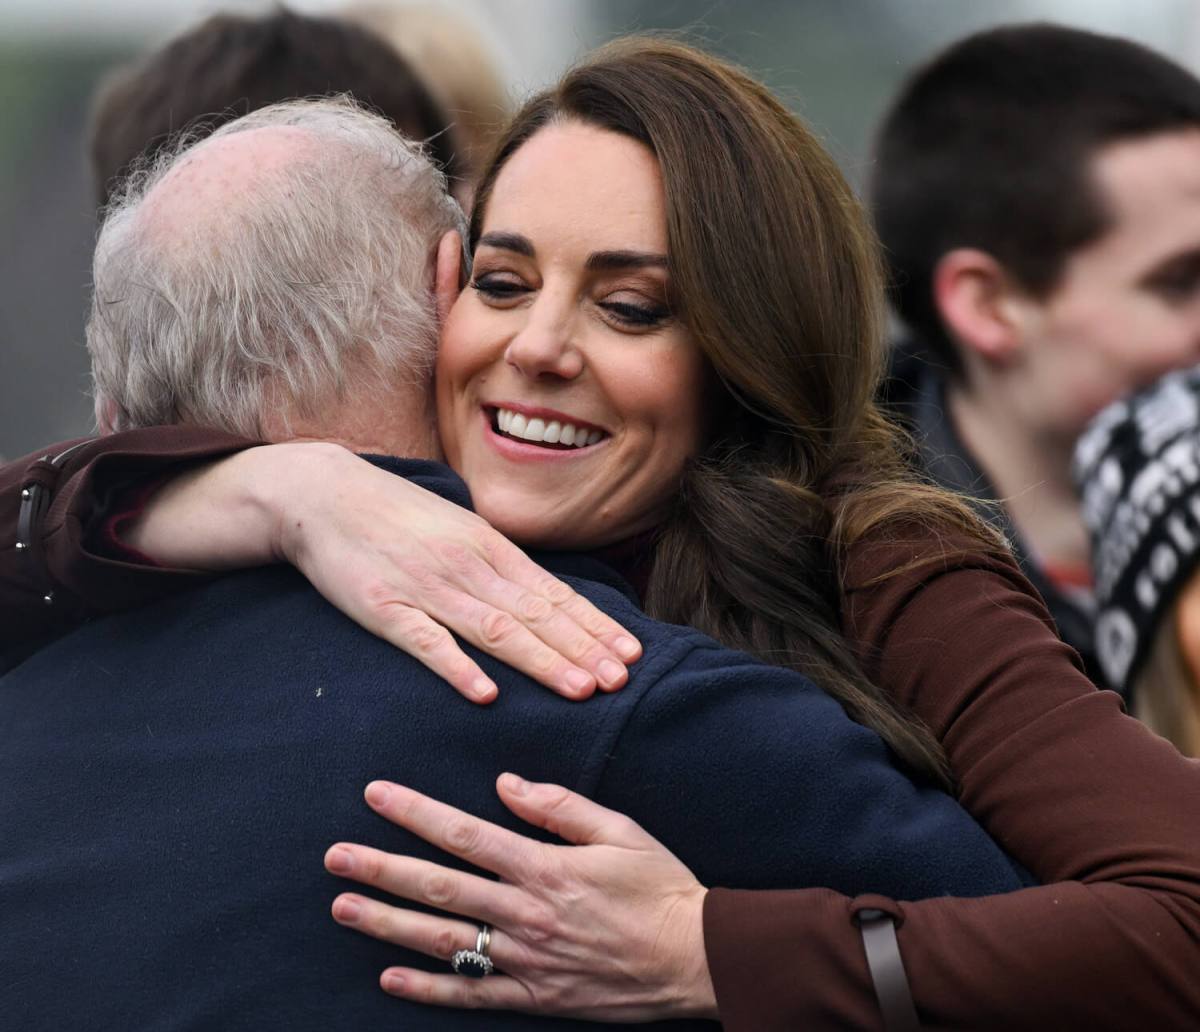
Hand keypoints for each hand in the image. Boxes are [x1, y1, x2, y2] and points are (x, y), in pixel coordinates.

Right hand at [126, 442, 641, 701]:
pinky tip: (485, 694)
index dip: (593, 626)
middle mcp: (467, 566)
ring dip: (542, 661)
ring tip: (580, 689)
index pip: (553, 593)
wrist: (324, 494)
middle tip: (621, 681)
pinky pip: (426, 642)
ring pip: (495, 630)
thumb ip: (502, 565)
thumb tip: (550, 597)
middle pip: (534, 615)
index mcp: (489, 548)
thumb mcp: (460, 529)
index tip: (630, 654)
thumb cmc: (398, 517)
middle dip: (582, 650)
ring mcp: (426, 588)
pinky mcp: (382, 609)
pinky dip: (457, 668)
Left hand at [324, 776, 716, 1021]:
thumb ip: (559, 806)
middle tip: (335, 856)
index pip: (465, 834)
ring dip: (388, 923)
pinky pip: (473, 995)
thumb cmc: (661, 887)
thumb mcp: (620, 832)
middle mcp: (526, 913)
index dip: (415, 813)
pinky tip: (389, 978)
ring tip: (344, 907)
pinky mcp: (536, 996)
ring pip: (443, 941)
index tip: (377, 795)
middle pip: (440, 887)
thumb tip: (505, 783)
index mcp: (545, 867)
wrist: (696, 957)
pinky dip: (429, 990)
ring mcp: (527, 959)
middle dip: (382, 868)